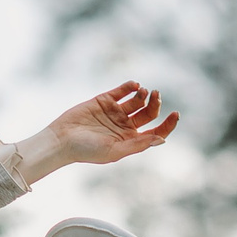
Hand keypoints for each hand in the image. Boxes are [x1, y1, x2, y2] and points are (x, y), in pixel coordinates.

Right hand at [4, 83, 178, 185]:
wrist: (61, 140)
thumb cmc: (86, 151)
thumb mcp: (114, 151)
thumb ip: (138, 145)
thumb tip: (162, 139)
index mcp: (130, 141)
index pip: (156, 132)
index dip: (168, 124)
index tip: (175, 114)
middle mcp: (125, 126)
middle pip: (149, 113)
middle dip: (156, 103)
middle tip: (156, 94)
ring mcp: (115, 112)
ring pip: (137, 100)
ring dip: (143, 94)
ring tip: (142, 91)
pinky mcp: (104, 100)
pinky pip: (122, 90)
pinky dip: (130, 86)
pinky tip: (135, 85)